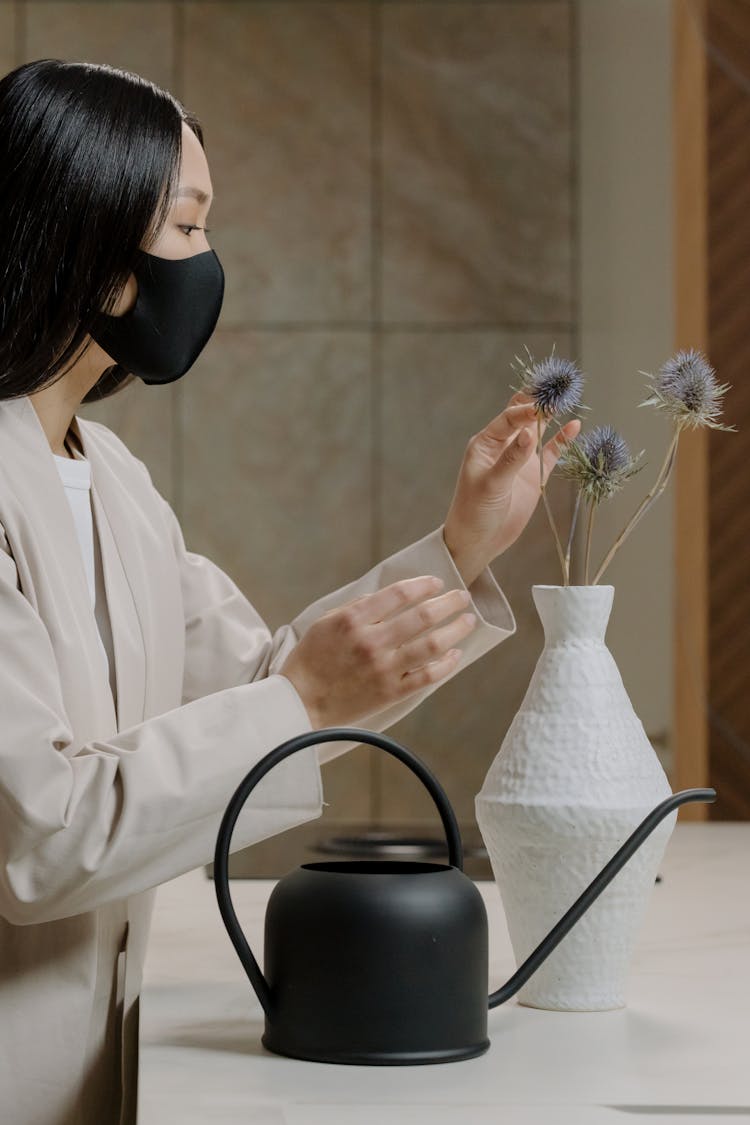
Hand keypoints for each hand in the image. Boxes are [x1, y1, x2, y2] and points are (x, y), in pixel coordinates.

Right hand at [279, 576, 478, 727]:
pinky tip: (456, 653)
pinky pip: (427, 676)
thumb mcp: (325, 622)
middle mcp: (371, 642)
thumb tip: (392, 596)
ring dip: (456, 629)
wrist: (300, 702)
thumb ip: (358, 607)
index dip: (423, 585)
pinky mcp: (391, 692)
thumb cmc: (311, 659)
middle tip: (463, 596)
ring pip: (432, 644)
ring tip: (468, 620)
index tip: (437, 583)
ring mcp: (383, 668)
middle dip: (449, 602)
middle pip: (422, 616)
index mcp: (353, 620)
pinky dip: (446, 664)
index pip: (399, 594)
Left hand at [442, 392, 580, 585]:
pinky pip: (550, 452)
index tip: (543, 406)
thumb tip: (530, 434)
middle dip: (538, 401)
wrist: (479, 540)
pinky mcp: (534, 474)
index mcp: (486, 444)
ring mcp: (520, 459)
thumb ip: (511, 459)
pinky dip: (562, 440)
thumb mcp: (491, 484)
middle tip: (556, 387)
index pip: (509, 419)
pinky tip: (574, 426)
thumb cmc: (474, 511)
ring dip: (551, 415)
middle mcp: (503, 446)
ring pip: (538, 430)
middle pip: (523, 416)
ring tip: (567, 398)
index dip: (526, 410)